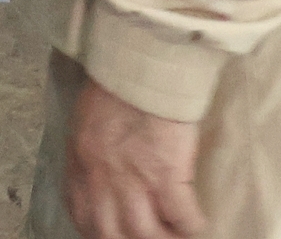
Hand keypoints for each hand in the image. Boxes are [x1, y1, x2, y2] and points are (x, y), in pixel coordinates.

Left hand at [65, 76, 204, 238]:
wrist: (143, 59)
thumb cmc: (118, 82)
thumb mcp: (88, 120)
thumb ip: (91, 153)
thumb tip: (101, 174)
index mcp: (81, 164)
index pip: (83, 216)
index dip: (99, 233)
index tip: (115, 234)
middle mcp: (101, 178)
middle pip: (111, 235)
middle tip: (151, 236)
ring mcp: (133, 179)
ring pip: (146, 234)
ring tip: (176, 235)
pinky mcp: (167, 172)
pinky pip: (182, 216)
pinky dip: (192, 225)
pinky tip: (199, 223)